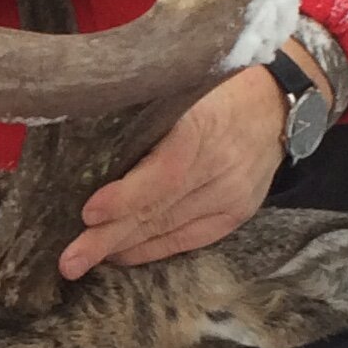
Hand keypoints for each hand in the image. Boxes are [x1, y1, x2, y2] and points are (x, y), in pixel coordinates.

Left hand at [59, 63, 293, 278]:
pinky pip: (191, 240)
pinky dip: (153, 250)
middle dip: (109, 238)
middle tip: (70, 260)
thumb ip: (144, 114)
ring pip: (170, 229)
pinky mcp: (238, 213)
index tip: (88, 212)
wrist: (277, 101)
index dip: (125, 198)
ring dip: (124, 247)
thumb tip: (88, 142)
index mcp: (205, 126)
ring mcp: (233, 194)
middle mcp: (222, 166)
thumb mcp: (183, 86)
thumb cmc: (216, 86)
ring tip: (83, 261)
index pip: (165, 173)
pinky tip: (123, 256)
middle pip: (159, 209)